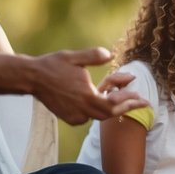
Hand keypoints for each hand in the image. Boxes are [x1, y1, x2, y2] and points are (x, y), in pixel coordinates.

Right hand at [29, 47, 147, 124]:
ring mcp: (74, 116)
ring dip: (112, 108)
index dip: (130, 102)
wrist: (32, 78)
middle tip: (140, 101)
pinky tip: (102, 101)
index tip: (142, 99)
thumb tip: (111, 55)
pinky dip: (97, 111)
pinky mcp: (68, 118)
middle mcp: (81, 110)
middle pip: (110, 114)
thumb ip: (94, 56)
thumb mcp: (75, 57)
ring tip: (124, 98)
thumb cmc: (53, 65)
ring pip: (99, 117)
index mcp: (86, 96)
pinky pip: (88, 118)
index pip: (114, 104)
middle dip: (126, 107)